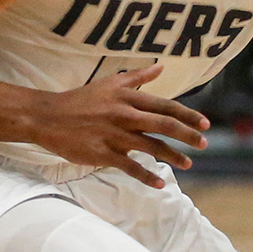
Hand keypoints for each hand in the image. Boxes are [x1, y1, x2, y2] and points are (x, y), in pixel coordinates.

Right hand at [29, 63, 208, 188]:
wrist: (48, 116)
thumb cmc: (80, 99)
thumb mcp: (109, 83)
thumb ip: (137, 77)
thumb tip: (161, 68)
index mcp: (127, 97)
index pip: (164, 105)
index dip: (187, 115)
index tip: (205, 124)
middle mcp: (124, 114)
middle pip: (163, 125)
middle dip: (187, 135)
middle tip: (205, 143)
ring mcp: (114, 135)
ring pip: (151, 146)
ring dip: (173, 156)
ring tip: (189, 163)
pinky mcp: (102, 153)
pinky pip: (130, 166)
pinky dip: (146, 176)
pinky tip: (160, 184)